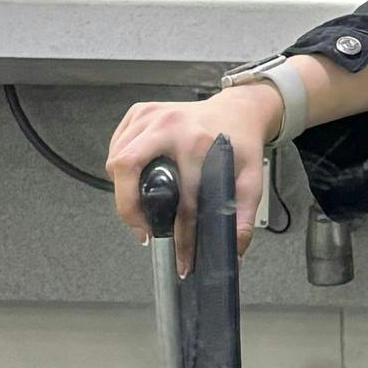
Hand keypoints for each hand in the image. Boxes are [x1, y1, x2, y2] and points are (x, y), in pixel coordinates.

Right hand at [105, 83, 289, 261]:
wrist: (238, 111)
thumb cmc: (240, 143)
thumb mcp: (251, 179)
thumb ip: (243, 216)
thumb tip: (233, 248)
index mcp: (197, 142)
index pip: (180, 200)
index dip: (179, 236)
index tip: (179, 256)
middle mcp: (169, 125)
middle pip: (128, 168)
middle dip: (128, 207)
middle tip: (142, 229)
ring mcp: (151, 115)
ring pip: (116, 159)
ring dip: (122, 190)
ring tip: (140, 209)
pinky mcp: (139, 112)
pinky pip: (116, 145)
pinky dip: (119, 168)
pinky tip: (133, 180)